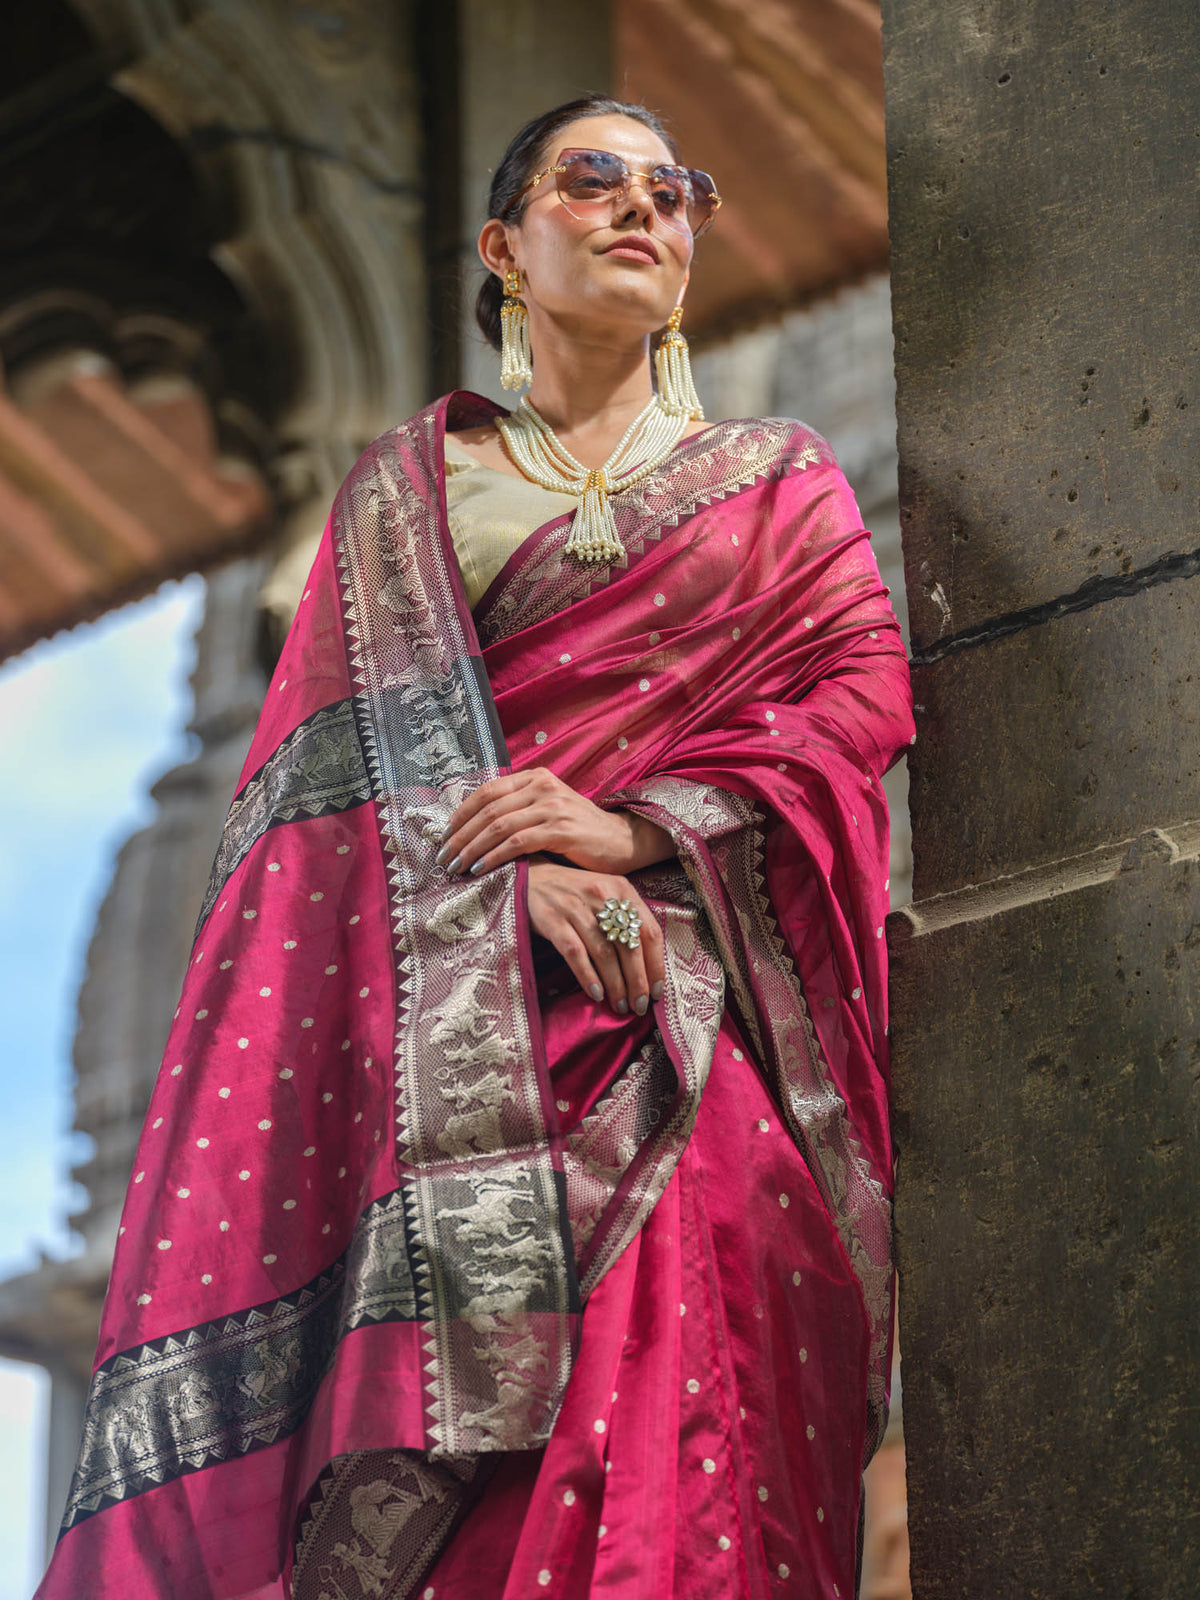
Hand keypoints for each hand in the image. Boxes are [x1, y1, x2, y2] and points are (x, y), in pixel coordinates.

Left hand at [437, 767, 672, 877]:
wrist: (623, 841)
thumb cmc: (580, 833)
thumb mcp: (547, 812)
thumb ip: (518, 811)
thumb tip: (473, 829)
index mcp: (535, 778)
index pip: (486, 791)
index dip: (460, 815)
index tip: (443, 837)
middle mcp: (542, 786)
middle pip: (487, 809)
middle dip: (460, 835)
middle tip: (442, 857)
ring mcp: (552, 807)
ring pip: (497, 826)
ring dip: (471, 849)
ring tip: (456, 867)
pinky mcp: (561, 830)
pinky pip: (517, 843)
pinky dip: (494, 857)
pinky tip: (480, 869)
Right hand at [526, 859, 664, 1016]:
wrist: (530, 876)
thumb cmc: (574, 892)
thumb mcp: (605, 894)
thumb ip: (625, 918)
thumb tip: (645, 967)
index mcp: (622, 889)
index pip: (649, 932)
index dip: (656, 965)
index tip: (657, 991)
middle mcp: (602, 895)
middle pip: (629, 946)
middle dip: (637, 982)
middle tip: (639, 1007)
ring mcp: (576, 907)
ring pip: (604, 953)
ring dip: (615, 985)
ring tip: (620, 1006)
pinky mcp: (552, 919)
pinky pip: (575, 953)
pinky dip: (588, 976)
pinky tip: (596, 994)